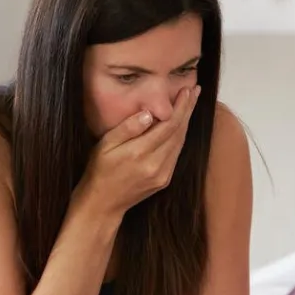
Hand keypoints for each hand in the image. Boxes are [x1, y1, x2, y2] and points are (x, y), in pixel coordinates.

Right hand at [77, 85, 200, 218]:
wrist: (102, 204)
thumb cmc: (99, 171)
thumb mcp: (105, 145)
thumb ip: (127, 128)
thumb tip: (148, 114)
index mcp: (140, 153)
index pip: (168, 125)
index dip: (180, 107)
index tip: (186, 90)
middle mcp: (156, 164)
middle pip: (178, 132)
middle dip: (188, 110)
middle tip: (195, 91)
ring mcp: (162, 174)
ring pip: (180, 143)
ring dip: (187, 122)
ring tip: (191, 104)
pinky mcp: (164, 180)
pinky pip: (176, 154)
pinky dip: (180, 137)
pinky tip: (181, 126)